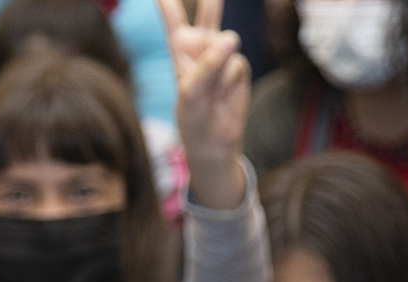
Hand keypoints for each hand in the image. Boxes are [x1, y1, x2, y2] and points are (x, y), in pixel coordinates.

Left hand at [158, 0, 248, 208]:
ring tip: (212, 91)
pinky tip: (224, 93)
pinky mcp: (238, 66)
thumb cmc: (193, 117)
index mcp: (180, 52)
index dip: (169, 6)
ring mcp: (222, 56)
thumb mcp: (190, 91)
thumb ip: (207, 63)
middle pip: (207, 16)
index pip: (175, 22)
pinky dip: (229, 79)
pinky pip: (236, 61)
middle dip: (210, 3)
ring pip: (223, 42)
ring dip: (217, 66)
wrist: (213, 141)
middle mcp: (201, 50)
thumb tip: (233, 37)